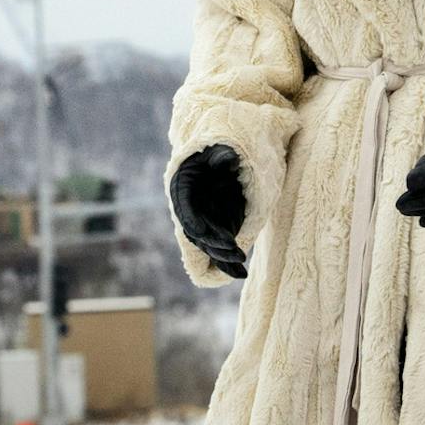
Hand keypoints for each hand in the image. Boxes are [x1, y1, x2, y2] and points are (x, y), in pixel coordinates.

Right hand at [170, 144, 248, 277]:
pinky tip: (241, 275)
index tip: (200, 231)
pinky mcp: (218, 229)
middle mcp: (191, 208)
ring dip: (224, 258)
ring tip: (241, 268)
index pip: (184, 206)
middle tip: (234, 251)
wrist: (223, 161)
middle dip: (215, 243)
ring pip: (210, 245)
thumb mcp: (219, 148)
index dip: (191, 220)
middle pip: (199, 231)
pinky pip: (221, 249)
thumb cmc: (217, 151)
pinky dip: (229, 264)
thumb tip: (228, 158)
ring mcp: (204, 221)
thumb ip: (222, 155)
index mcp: (183, 186)